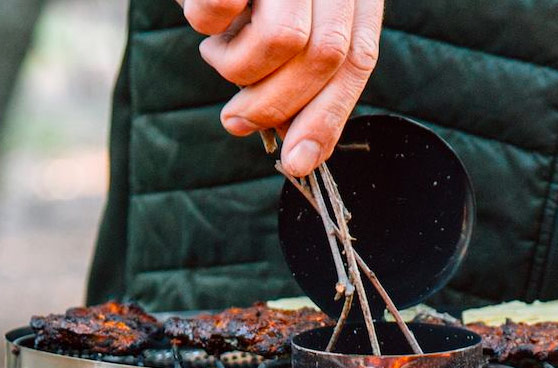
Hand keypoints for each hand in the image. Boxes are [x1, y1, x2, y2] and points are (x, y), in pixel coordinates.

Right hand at [180, 0, 383, 176]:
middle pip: (323, 57)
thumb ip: (297, 67)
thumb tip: (295, 142)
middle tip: (237, 120)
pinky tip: (199, 13)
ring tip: (216, 51)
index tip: (299, 162)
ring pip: (281, 40)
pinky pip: (222, 9)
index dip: (330, 117)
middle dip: (276, 106)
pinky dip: (206, 25)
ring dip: (237, 67)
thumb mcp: (281, 16)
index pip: (357, 57)